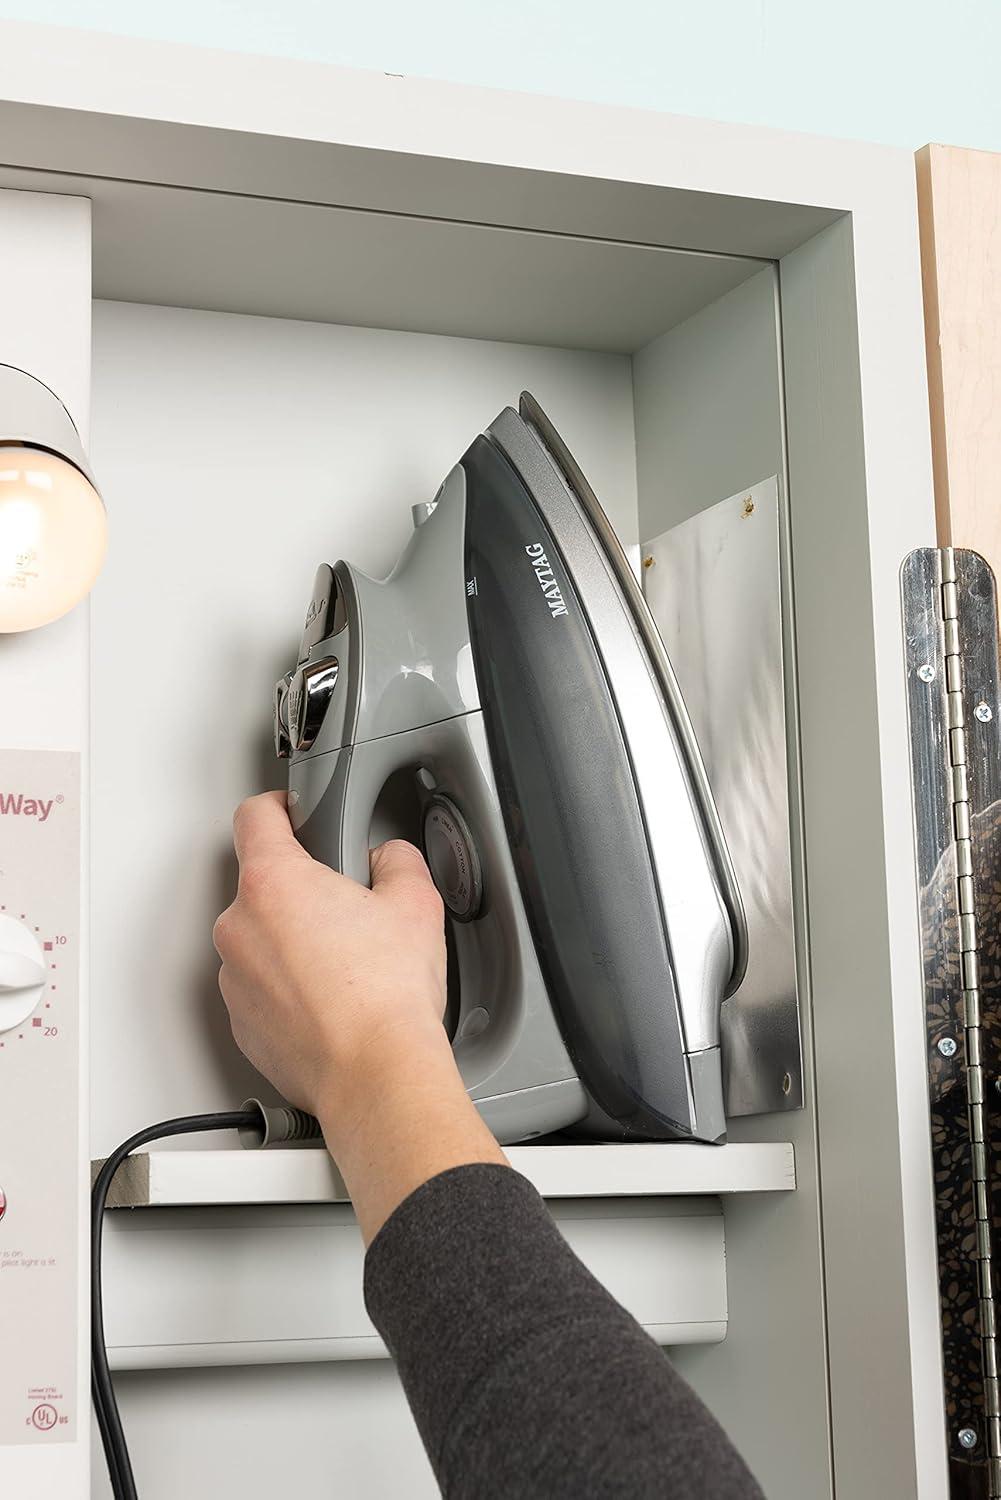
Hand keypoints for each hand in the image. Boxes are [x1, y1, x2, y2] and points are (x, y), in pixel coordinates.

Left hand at [214, 792, 504, 1240]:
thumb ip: (396, 861)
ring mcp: (235, 978)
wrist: (374, 1075)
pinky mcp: (241, 1022)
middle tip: (347, 908)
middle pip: (261, 883)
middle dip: (301, 889)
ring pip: (260, 939)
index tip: (292, 812)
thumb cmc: (386, 998)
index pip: (254, 816)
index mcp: (274, 882)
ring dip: (292, 942)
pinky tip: (332, 1000)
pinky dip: (288, 988)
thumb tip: (390, 860)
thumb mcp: (416, 902)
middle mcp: (240, 927)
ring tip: (345, 964)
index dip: (278, 806)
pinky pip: (260, 987)